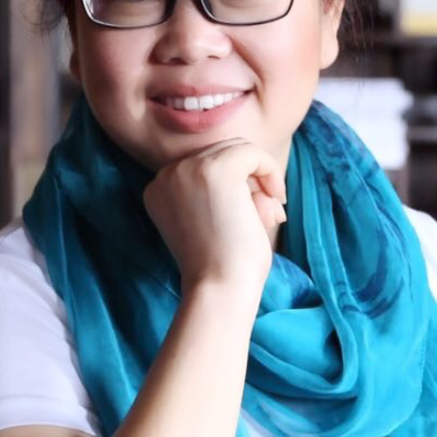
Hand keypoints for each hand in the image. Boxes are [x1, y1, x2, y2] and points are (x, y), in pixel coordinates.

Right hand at [143, 138, 285, 299]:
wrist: (218, 287)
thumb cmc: (221, 265)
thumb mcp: (213, 221)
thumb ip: (227, 192)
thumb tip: (261, 169)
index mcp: (158, 189)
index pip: (202, 166)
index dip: (234, 185)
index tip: (250, 217)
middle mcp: (166, 174)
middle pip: (219, 151)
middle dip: (249, 179)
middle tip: (268, 215)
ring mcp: (188, 169)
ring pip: (237, 148)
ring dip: (260, 176)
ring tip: (270, 213)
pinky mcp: (215, 169)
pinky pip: (253, 153)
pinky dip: (271, 171)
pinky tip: (277, 199)